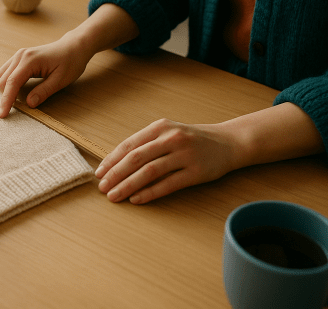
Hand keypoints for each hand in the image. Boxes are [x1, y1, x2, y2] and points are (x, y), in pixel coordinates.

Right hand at [0, 34, 93, 117]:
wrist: (74, 47)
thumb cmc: (70, 62)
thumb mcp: (60, 80)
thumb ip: (43, 91)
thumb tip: (29, 104)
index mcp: (30, 60)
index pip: (12, 83)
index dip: (6, 100)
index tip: (2, 115)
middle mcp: (21, 55)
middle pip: (3, 80)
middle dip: (5, 96)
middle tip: (12, 111)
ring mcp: (19, 54)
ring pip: (2, 75)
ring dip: (5, 89)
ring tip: (15, 101)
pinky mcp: (20, 57)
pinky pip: (7, 71)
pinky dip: (8, 82)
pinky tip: (17, 90)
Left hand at [94, 119, 240, 203]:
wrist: (227, 142)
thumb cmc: (190, 140)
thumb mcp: (168, 133)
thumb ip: (146, 144)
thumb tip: (115, 163)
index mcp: (160, 128)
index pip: (129, 145)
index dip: (112, 160)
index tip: (99, 173)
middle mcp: (171, 139)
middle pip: (136, 158)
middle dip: (115, 174)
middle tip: (103, 188)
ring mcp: (184, 155)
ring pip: (149, 172)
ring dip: (128, 186)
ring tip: (114, 196)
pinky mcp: (196, 172)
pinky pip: (168, 184)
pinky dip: (149, 193)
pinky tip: (136, 200)